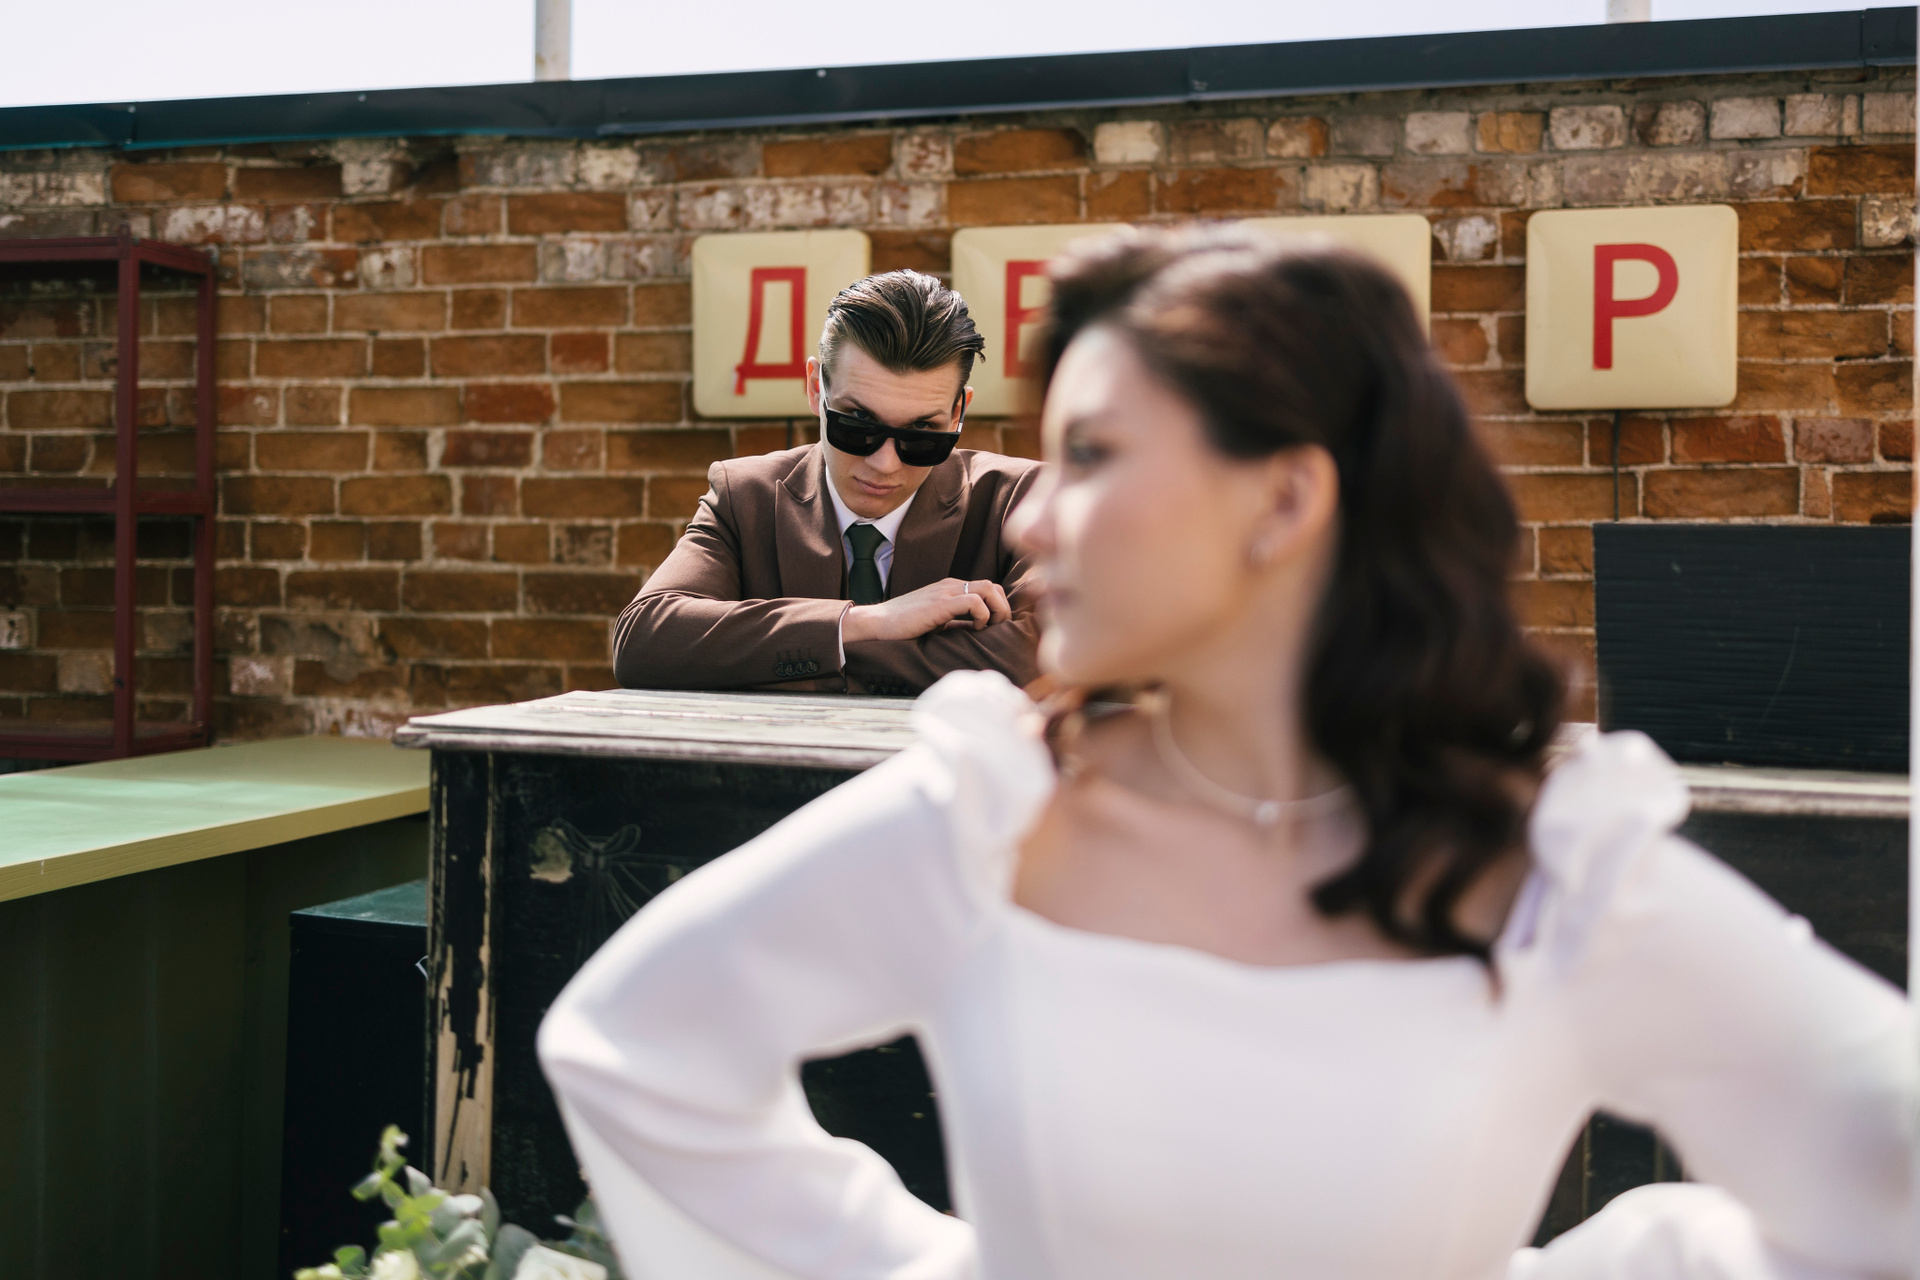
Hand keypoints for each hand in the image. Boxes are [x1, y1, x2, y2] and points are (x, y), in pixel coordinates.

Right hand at [843, 578, 1011, 642]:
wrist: (877, 623)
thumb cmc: (904, 626)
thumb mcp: (937, 622)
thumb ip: (958, 623)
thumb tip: (979, 631)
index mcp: (951, 588)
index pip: (988, 588)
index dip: (998, 606)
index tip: (996, 627)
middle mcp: (951, 585)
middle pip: (993, 586)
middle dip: (1002, 608)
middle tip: (998, 628)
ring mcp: (945, 592)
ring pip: (988, 589)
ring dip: (997, 610)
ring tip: (989, 628)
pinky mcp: (940, 604)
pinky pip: (974, 602)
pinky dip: (982, 615)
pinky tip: (975, 629)